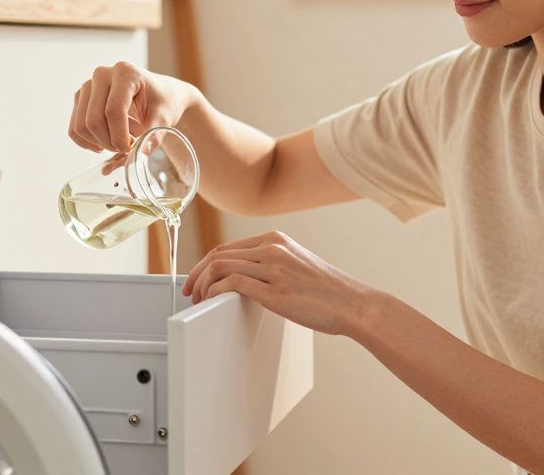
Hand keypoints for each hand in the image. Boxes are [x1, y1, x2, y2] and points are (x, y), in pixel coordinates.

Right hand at [68, 62, 199, 153]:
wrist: (161, 93)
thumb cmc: (164, 103)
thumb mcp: (164, 119)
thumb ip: (150, 138)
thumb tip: (135, 158)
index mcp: (125, 73)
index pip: (113, 110)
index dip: (119, 136)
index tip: (130, 149)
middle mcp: (102, 74)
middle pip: (94, 119)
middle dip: (109, 142)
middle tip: (126, 148)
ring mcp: (88, 86)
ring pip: (81, 126)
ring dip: (100, 142)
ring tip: (121, 140)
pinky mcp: (81, 98)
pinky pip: (75, 129)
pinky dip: (88, 142)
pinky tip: (106, 142)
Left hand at [180, 231, 378, 336]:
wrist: (354, 304)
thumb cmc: (329, 292)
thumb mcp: (298, 266)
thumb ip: (273, 266)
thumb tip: (246, 281)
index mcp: (276, 240)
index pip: (227, 247)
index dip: (206, 263)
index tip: (198, 279)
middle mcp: (272, 248)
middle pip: (218, 254)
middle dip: (196, 274)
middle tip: (189, 291)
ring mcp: (273, 267)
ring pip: (219, 266)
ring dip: (202, 285)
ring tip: (198, 301)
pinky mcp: (273, 290)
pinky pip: (231, 284)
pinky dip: (215, 291)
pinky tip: (212, 302)